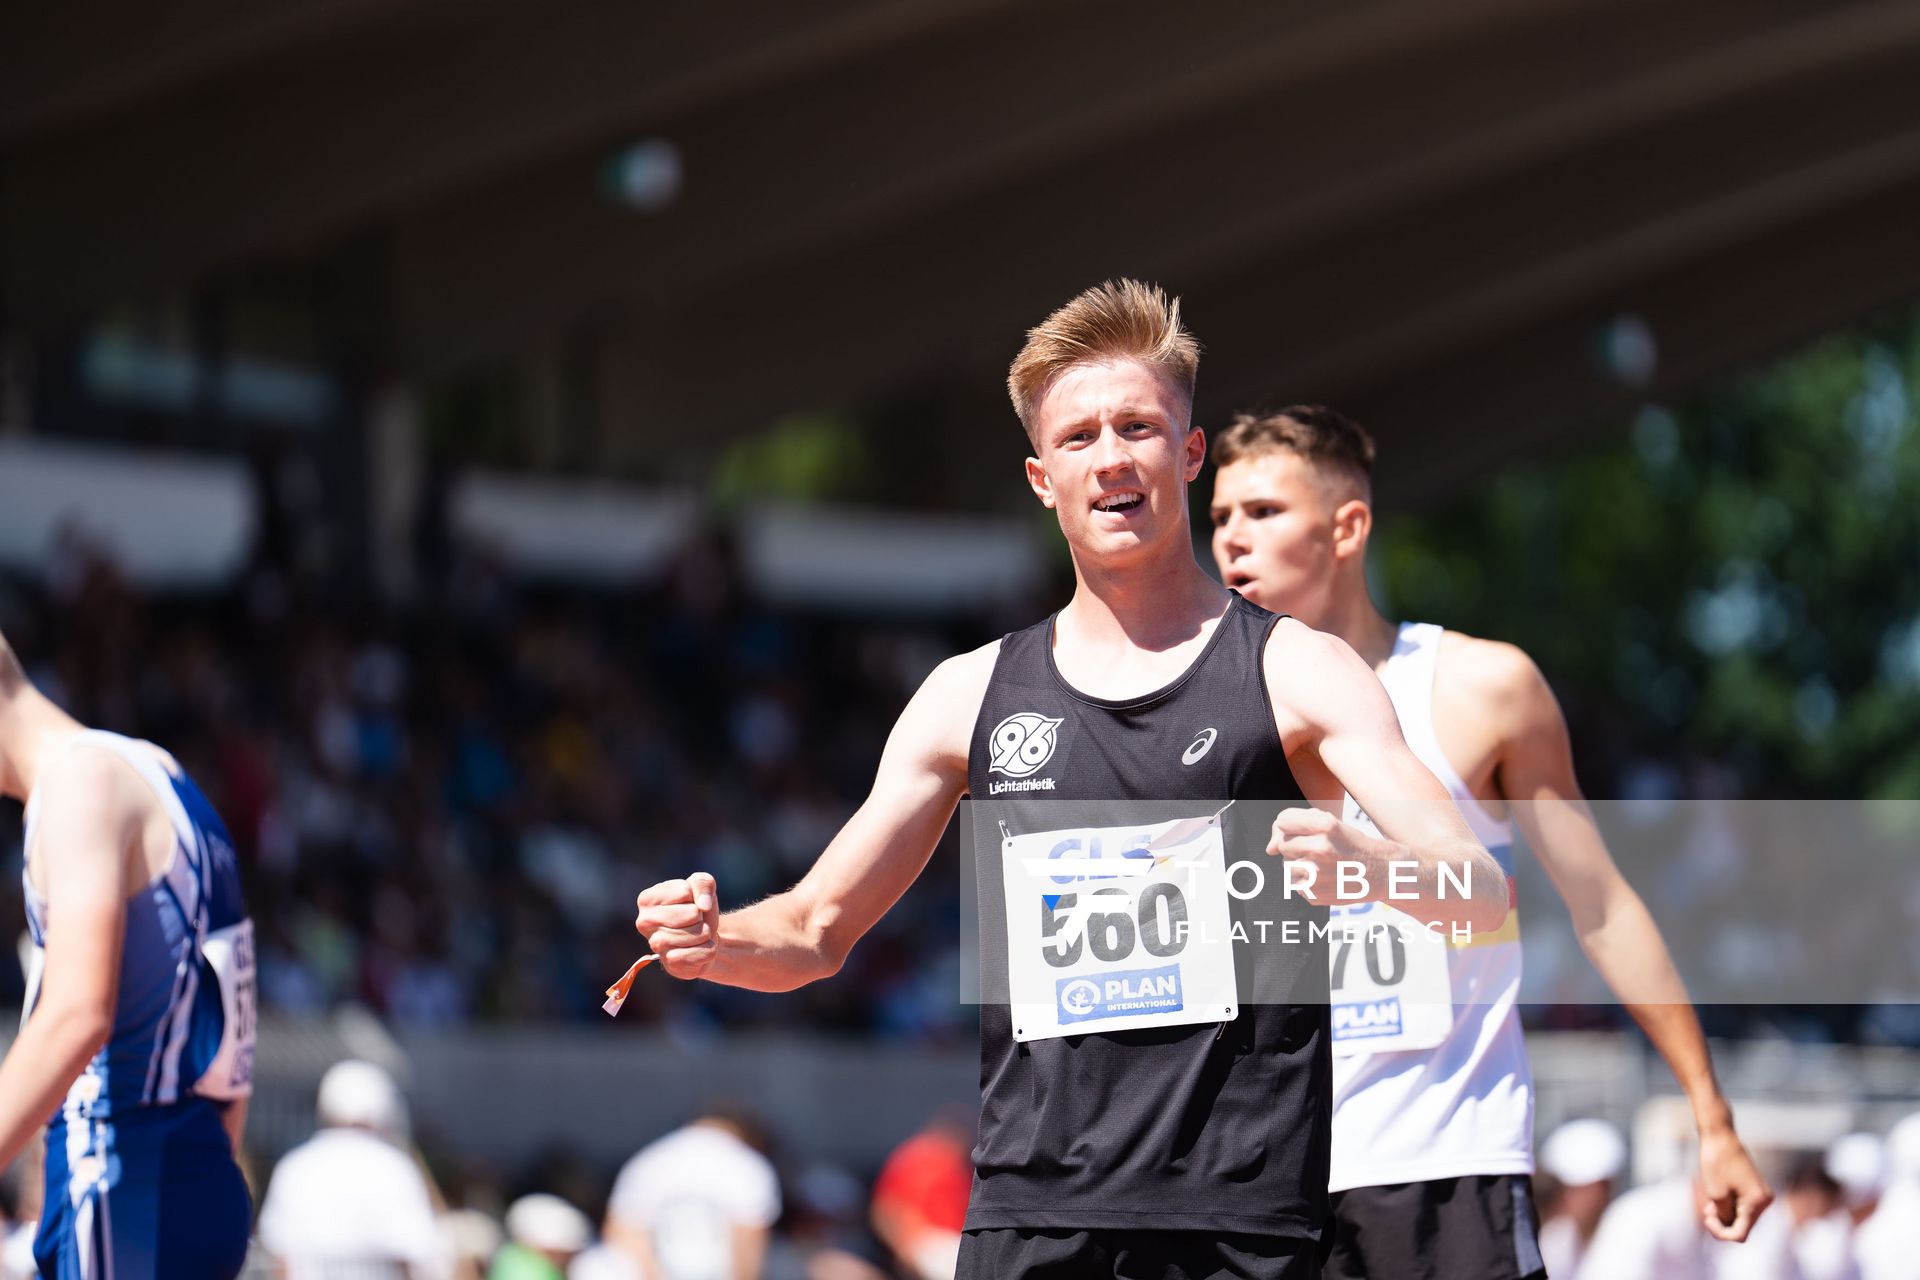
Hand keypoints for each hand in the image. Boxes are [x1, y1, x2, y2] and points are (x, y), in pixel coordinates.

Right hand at [633, 873, 719, 978]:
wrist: (703, 939)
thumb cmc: (697, 908)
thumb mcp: (701, 886)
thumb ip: (703, 883)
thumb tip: (703, 905)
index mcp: (646, 899)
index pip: (685, 891)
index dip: (694, 896)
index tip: (687, 903)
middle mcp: (645, 922)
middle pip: (693, 913)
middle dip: (700, 916)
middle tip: (692, 921)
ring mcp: (656, 944)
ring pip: (699, 932)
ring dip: (705, 932)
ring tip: (695, 935)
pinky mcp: (671, 964)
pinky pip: (703, 952)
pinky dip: (709, 949)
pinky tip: (697, 949)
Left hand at [1265, 806, 1388, 905]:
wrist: (1381, 873)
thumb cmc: (1350, 844)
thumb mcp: (1330, 823)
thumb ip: (1294, 824)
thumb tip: (1269, 849)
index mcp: (1326, 825)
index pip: (1283, 821)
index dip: (1290, 825)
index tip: (1302, 830)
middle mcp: (1320, 849)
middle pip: (1283, 844)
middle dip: (1296, 845)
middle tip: (1318, 850)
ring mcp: (1317, 874)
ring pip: (1286, 865)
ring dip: (1300, 864)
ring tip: (1324, 865)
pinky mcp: (1314, 894)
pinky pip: (1295, 884)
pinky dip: (1306, 881)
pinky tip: (1326, 878)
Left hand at [1699, 1124, 1771, 1241]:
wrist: (1720, 1136)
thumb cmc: (1716, 1162)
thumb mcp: (1716, 1194)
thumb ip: (1725, 1217)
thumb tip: (1732, 1231)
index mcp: (1758, 1202)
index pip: (1740, 1235)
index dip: (1721, 1232)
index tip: (1706, 1216)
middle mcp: (1765, 1201)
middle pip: (1742, 1227)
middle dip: (1722, 1223)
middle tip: (1707, 1209)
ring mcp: (1762, 1195)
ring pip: (1742, 1219)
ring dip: (1725, 1215)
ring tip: (1710, 1203)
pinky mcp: (1755, 1190)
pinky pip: (1743, 1209)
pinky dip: (1729, 1208)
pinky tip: (1716, 1199)